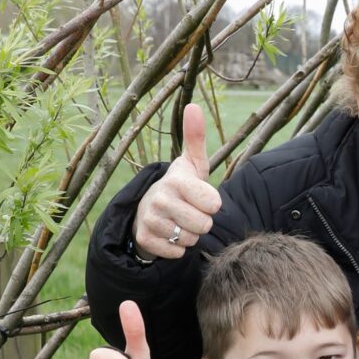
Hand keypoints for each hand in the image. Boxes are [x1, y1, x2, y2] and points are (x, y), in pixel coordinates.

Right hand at [130, 104, 222, 260]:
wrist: (149, 208)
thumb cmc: (180, 186)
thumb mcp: (191, 164)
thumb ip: (196, 138)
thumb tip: (193, 105)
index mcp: (175, 180)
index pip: (213, 203)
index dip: (213, 204)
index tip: (203, 198)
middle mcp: (159, 199)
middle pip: (203, 224)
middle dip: (202, 221)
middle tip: (191, 212)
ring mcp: (149, 220)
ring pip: (190, 239)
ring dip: (190, 235)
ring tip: (180, 221)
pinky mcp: (145, 239)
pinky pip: (176, 253)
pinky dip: (178, 248)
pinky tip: (170, 235)